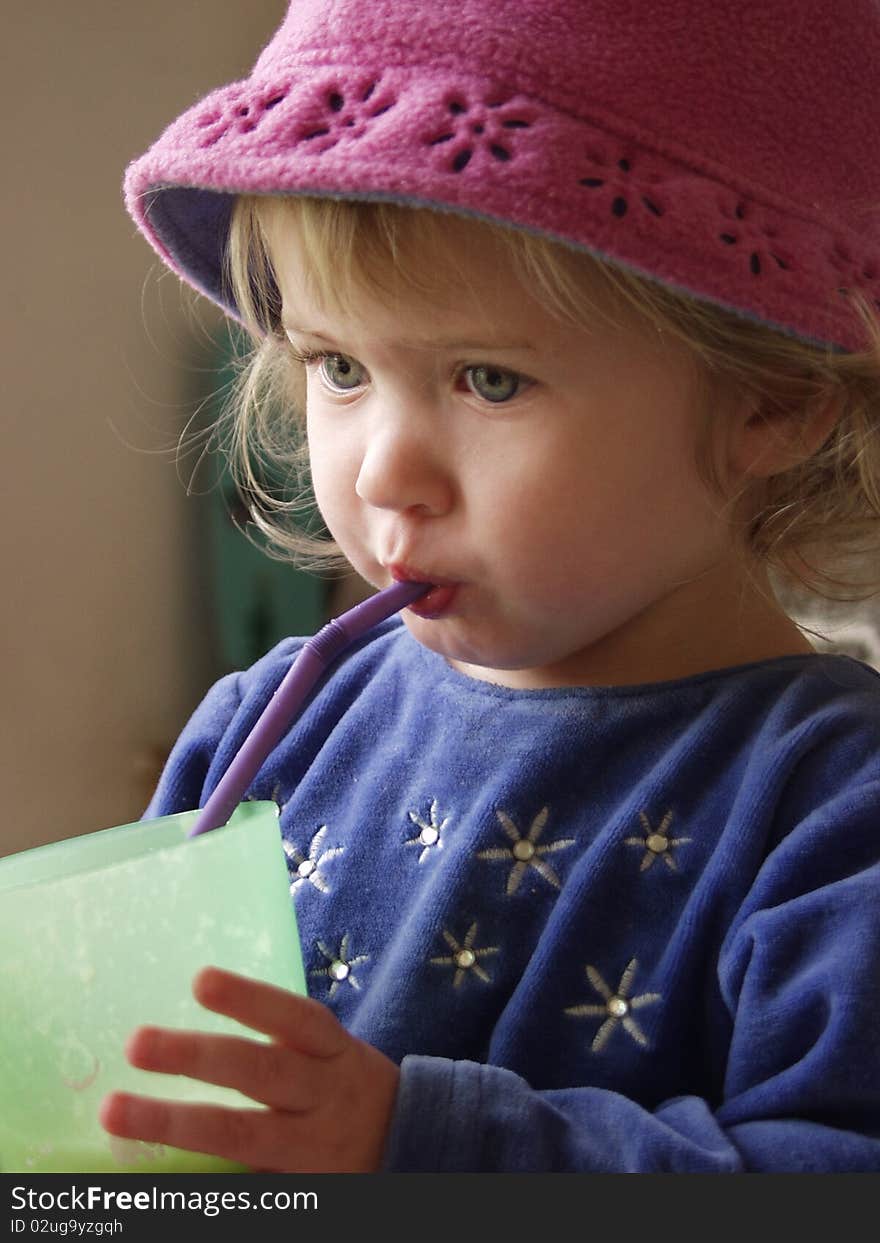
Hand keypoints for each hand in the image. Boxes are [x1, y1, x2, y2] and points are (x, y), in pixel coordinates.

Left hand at [98, 966, 399, 1172]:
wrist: (411, 1146)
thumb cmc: (344, 1087)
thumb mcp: (329, 1054)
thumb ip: (279, 1042)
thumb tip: (195, 1007)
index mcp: (332, 1053)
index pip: (294, 1019)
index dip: (250, 999)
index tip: (200, 981)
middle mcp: (323, 1097)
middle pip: (261, 1074)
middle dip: (197, 1057)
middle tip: (136, 1042)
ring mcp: (311, 1149)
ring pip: (242, 1136)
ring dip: (175, 1124)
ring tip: (116, 1110)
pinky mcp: (301, 1188)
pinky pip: (250, 1187)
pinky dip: (202, 1185)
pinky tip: (155, 1183)